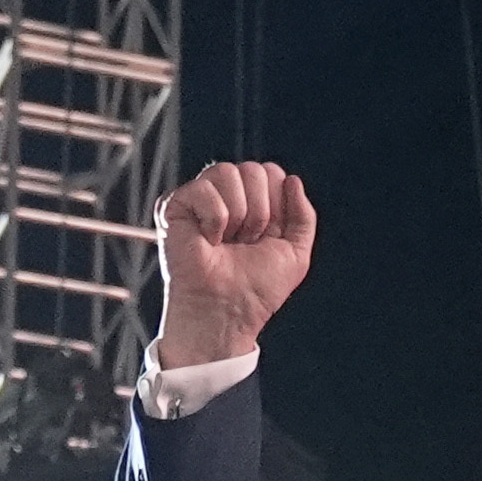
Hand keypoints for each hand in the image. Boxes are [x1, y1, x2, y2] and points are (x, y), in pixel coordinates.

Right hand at [154, 159, 313, 365]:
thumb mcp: (296, 254)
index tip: (267, 238)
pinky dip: (213, 219)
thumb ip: (304, 216)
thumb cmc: (257, 290)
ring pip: (228, 172)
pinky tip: (208, 240)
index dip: (277, 205)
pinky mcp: (176, 204)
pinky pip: (204, 188)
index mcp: (255, 203)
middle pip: (254, 170)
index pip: (272, 173)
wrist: (228, 310)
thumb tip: (293, 180)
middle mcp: (228, 196)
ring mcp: (201, 198)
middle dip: (259, 212)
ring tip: (226, 242)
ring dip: (237, 215)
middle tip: (245, 242)